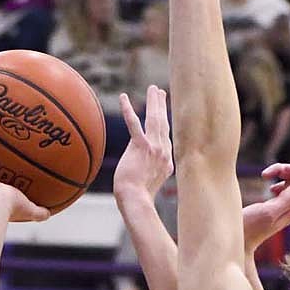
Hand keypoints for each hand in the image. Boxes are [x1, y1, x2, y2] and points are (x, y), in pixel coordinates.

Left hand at [114, 85, 173, 204]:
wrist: (136, 200)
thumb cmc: (138, 197)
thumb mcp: (149, 185)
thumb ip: (149, 174)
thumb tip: (144, 175)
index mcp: (167, 162)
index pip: (166, 139)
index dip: (164, 126)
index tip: (163, 115)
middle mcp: (164, 152)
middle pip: (164, 124)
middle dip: (162, 107)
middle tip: (161, 93)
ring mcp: (154, 148)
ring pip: (155, 120)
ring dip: (154, 102)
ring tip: (153, 89)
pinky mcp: (141, 147)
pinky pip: (134, 124)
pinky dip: (128, 109)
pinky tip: (123, 97)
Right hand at [243, 163, 289, 250]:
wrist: (237, 242)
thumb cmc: (248, 228)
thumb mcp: (267, 213)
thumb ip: (286, 200)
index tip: (277, 173)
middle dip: (288, 171)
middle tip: (269, 172)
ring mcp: (284, 209)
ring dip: (282, 175)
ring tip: (267, 175)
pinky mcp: (274, 208)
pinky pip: (285, 190)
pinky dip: (278, 182)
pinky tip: (269, 188)